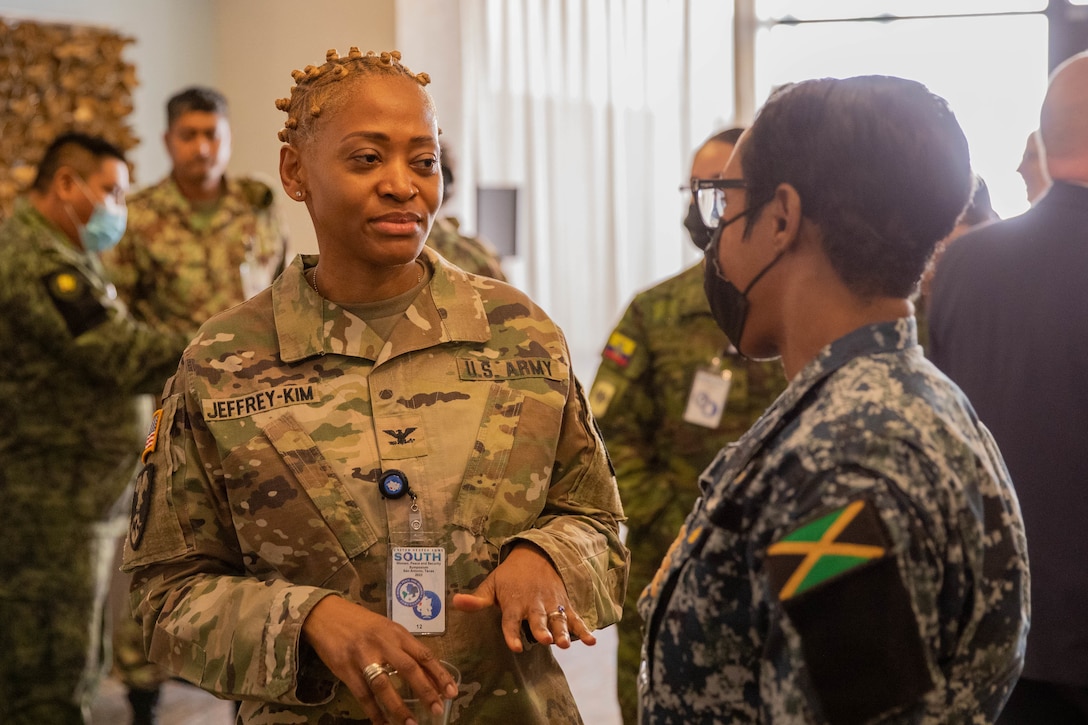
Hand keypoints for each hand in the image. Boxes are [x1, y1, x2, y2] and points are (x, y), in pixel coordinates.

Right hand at [302, 595, 457, 723]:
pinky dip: (373, 712)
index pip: (423, 654)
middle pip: (408, 669)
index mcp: (396, 632)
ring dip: (398, 708)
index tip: (453, 691)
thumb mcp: (385, 629)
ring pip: (384, 685)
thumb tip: (425, 672)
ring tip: (410, 724)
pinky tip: (382, 724)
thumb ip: (402, 648)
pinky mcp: (345, 669)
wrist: (325, 615)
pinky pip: (362, 695)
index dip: (439, 674)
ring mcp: (363, 656)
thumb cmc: (360, 623)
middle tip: (438, 709)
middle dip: (425, 691)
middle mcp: (383, 643)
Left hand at [451, 542, 596, 651]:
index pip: (511, 620)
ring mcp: (551, 605)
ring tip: (566, 644)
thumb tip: (454, 603)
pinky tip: (592, 641)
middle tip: (546, 641)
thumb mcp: (491, 584)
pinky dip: (583, 629)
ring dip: (562, 632)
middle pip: (538, 620)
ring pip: (557, 621)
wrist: (537, 555)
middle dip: (542, 630)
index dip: (512, 633)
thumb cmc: (510, 576)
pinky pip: (575, 618)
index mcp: (514, 602)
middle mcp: (534, 605)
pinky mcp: (564, 605)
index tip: (515, 646)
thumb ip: (476, 599)